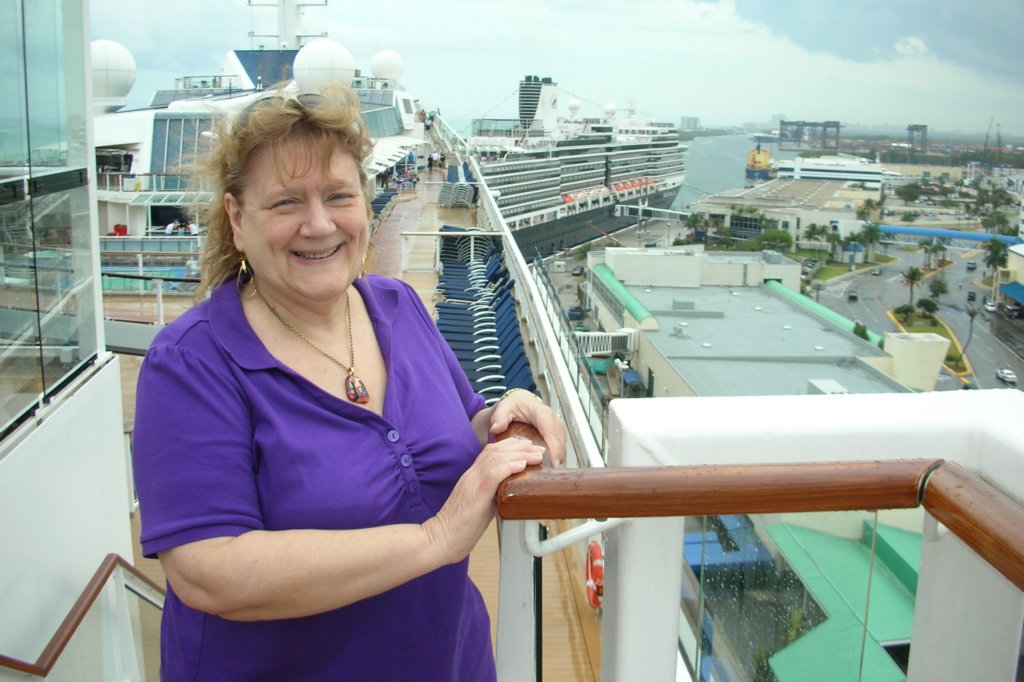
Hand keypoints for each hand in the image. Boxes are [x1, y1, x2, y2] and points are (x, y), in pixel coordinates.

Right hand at [423, 438, 544, 563]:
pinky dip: (509, 467)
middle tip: (538, 449)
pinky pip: (493, 474)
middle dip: (520, 447)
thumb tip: (511, 494)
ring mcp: (472, 483)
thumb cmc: (459, 528)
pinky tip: (521, 465)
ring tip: (536, 455)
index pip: (491, 451)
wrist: (440, 540)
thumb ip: (493, 496)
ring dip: (520, 454)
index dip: (511, 446)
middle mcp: (471, 475)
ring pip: (496, 458)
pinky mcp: (475, 495)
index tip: (528, 448)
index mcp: (472, 477)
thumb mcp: (480, 506)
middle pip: (496, 450)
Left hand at [489, 391, 565, 466]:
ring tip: (550, 473)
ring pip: (563, 444)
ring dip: (558, 458)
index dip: (554, 447)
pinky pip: (560, 446)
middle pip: (560, 440)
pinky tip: (549, 467)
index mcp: (541, 412)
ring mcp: (557, 426)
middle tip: (551, 473)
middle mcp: (552, 418)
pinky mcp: (557, 432)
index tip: (554, 462)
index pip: (550, 430)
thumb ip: (499, 418)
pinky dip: (556, 456)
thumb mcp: (503, 409)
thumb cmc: (513, 406)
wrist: (519, 403)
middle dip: (558, 457)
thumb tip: (496, 428)